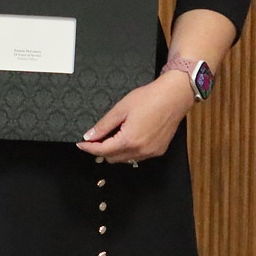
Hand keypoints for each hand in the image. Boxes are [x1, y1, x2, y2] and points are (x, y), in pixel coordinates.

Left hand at [76, 72, 195, 163]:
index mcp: (129, 140)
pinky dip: (130, 150)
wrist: (175, 96)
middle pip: (112, 158)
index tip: (81, 144)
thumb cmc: (150, 98)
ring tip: (114, 134)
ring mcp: (151, 152)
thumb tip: (90, 136)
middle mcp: (141, 150)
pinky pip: (138, 156)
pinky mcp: (159, 150)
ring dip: (116, 151)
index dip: (89, 148)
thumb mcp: (121, 108)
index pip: (103, 151)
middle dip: (102, 150)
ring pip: (125, 159)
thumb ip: (104, 125)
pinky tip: (129, 136)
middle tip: (96, 137)